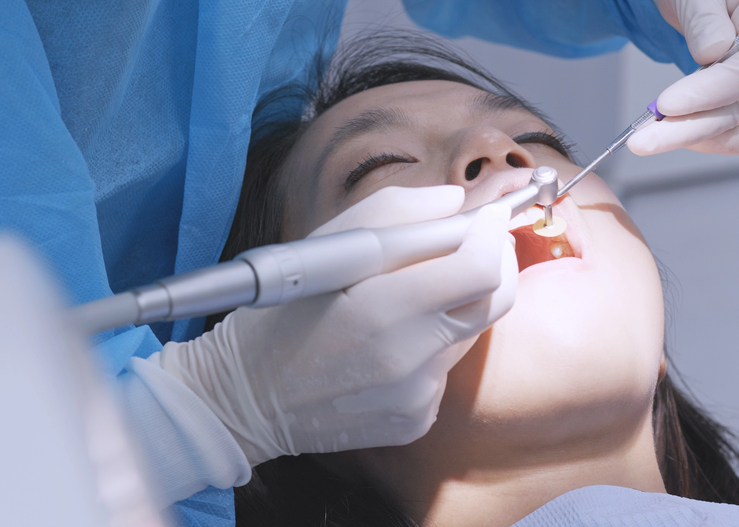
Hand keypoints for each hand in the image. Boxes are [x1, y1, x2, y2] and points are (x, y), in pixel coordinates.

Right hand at [156, 186, 517, 464]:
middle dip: (494, 263)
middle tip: (476, 242)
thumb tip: (456, 201)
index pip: (479, 269)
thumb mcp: (322, 248)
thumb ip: (394, 214)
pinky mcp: (417, 419)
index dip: (492, 235)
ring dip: (457, 303)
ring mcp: (417, 396)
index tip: (488, 216)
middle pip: (494, 301)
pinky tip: (390, 344)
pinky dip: (433, 345)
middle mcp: (408, 360)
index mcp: (380, 310)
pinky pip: (446, 369)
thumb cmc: (277, 316)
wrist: (243, 400)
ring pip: (471, 333)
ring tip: (408, 296)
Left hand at [629, 0, 738, 165]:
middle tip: (643, 139)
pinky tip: (701, 137)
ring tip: (665, 132)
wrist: (716, 1)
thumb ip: (705, 16)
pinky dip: (738, 148)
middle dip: (693, 130)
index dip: (710, 94)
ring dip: (709, 143)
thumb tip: (712, 51)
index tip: (666, 106)